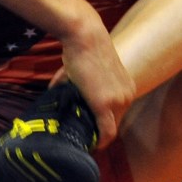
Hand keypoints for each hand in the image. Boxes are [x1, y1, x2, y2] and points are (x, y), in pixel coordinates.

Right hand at [55, 19, 136, 148]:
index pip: (118, 115)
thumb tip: (54, 95)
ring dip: (96, 135)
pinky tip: (89, 145)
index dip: (104, 126)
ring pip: (109, 129)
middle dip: (99, 132)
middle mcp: (127, 95)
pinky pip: (106, 132)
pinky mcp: (105, 104)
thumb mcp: (85, 72)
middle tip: (82, 137)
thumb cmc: (82, 50)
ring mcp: (118, 100)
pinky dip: (99, 141)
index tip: (90, 132)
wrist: (85, 36)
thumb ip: (74, 87)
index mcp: (127, 88)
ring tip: (81, 138)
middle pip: (114, 124)